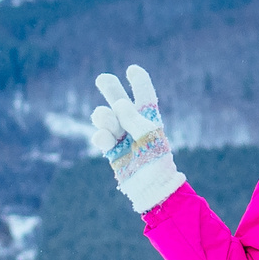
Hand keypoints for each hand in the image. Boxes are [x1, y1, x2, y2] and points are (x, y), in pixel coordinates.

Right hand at [90, 64, 185, 212]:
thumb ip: (134, 119)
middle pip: (120, 103)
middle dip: (112, 90)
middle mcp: (135, 127)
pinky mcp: (113, 152)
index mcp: (150, 120)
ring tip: (102, 116)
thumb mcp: (150, 137)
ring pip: (107, 119)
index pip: (144, 97)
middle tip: (102, 79)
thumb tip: (119, 103)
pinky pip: (102, 138)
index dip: (139, 82)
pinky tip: (103, 136)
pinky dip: (100, 135)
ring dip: (104, 116)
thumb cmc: (157, 162)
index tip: (132, 69)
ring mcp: (122, 139)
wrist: (153, 190)